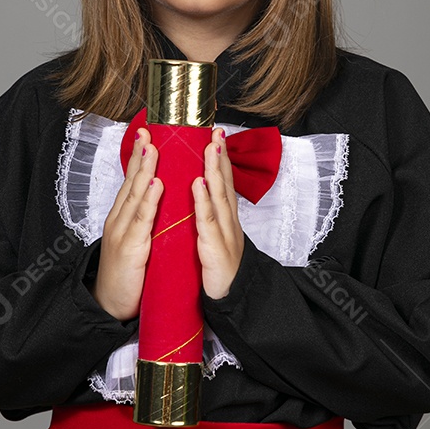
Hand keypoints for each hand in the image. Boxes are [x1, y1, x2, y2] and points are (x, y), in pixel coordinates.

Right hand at [86, 126, 162, 320]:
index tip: (148, 134)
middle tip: (148, 131)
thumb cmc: (126, 274)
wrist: (108, 304)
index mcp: (123, 217)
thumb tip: (161, 200)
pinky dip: (149, 200)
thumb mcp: (136, 240)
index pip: (132, 182)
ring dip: (145, 170)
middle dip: (140, 155)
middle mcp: (119, 219)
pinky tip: (157, 184)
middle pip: (131, 182)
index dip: (139, 158)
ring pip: (135, 195)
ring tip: (153, 148)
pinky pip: (141, 220)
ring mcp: (122, 232)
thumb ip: (146, 220)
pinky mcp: (129, 249)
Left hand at [192, 127, 244, 299]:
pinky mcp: (215, 247)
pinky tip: (199, 183)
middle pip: (225, 182)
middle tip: (216, 130)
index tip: (215, 134)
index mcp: (224, 216)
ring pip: (219, 196)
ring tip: (210, 147)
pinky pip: (208, 221)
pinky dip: (203, 201)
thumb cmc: (219, 267)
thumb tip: (199, 192)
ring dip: (214, 170)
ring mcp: (223, 232)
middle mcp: (228, 220)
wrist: (230, 297)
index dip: (220, 157)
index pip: (223, 181)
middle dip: (220, 155)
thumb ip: (209, 214)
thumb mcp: (214, 234)